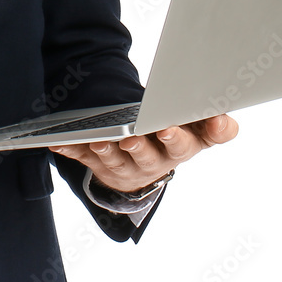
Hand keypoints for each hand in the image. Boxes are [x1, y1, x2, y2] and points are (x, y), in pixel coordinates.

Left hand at [48, 114, 238, 194]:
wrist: (143, 162)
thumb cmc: (172, 136)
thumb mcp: (197, 130)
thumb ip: (214, 124)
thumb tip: (223, 117)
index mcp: (179, 148)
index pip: (185, 145)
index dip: (179, 137)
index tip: (171, 127)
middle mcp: (153, 161)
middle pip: (148, 156)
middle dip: (140, 147)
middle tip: (132, 139)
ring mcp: (125, 164)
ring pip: (115, 161)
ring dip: (107, 151)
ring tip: (99, 140)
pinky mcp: (99, 163)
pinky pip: (82, 156)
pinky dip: (71, 150)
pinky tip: (58, 144)